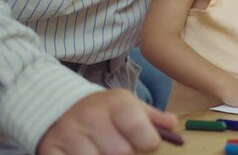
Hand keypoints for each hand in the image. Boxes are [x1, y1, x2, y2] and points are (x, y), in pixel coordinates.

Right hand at [37, 89, 176, 154]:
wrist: (60, 107)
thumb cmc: (105, 112)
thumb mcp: (131, 107)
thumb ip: (154, 118)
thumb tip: (172, 126)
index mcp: (117, 103)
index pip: (142, 132)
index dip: (148, 143)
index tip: (146, 143)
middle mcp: (91, 116)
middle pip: (122, 154)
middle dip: (126, 154)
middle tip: (118, 147)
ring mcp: (69, 135)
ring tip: (101, 150)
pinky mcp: (50, 151)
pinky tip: (86, 153)